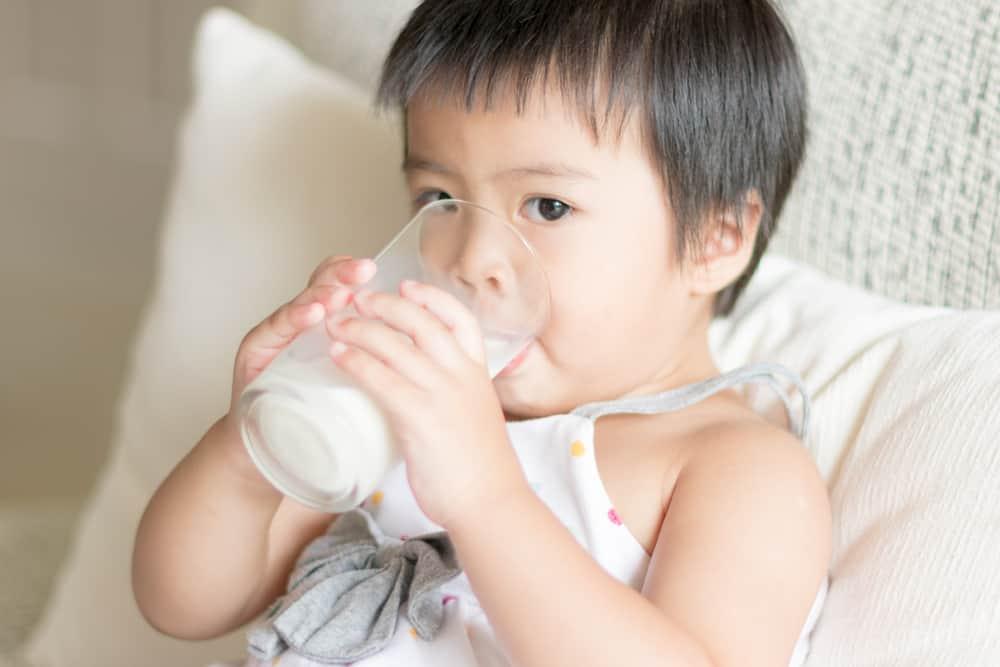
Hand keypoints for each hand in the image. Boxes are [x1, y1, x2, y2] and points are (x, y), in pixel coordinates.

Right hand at [219, 256, 375, 471]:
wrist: (269, 455)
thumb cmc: (316, 426)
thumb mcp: (358, 393)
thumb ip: (384, 370)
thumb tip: (436, 362)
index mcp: (332, 332)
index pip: (349, 292)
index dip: (371, 283)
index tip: (394, 276)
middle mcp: (303, 327)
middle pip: (323, 287)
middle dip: (344, 275)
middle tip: (365, 271)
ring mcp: (277, 338)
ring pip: (300, 304)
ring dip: (321, 295)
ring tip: (340, 294)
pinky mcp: (255, 356)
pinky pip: (273, 331)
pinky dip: (292, 319)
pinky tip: (310, 314)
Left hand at [327, 279, 527, 528]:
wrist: (491, 503)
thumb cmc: (481, 469)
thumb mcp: (476, 417)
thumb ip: (454, 396)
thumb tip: (425, 389)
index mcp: (478, 373)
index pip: (459, 319)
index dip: (431, 297)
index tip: (407, 285)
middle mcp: (462, 376)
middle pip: (421, 322)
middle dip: (385, 305)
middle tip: (357, 300)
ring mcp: (442, 394)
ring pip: (395, 346)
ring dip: (360, 329)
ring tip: (335, 324)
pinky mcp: (420, 418)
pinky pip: (381, 379)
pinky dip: (356, 362)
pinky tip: (338, 356)